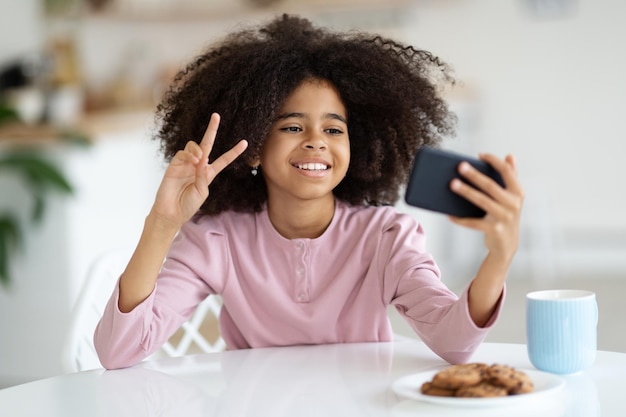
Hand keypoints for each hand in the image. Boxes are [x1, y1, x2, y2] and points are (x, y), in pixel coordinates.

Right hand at [151, 113, 247, 228]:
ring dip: (198, 149)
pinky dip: (189, 154)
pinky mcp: (174, 164)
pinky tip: (192, 161)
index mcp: (208, 173)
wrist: (171, 212)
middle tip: (216, 115)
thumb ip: (203, 176)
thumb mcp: (202, 192)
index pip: (224, 160)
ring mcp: (186, 163)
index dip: (234, 152)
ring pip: (194, 146)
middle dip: (212, 129)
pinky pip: (183, 152)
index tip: (245, 142)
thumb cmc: (188, 205)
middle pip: (207, 144)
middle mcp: (198, 165)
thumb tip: (202, 158)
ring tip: (199, 160)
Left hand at [448, 153, 523, 263]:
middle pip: (490, 185)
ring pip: (481, 201)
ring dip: (466, 192)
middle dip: (474, 175)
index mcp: (518, 192)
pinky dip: (460, 219)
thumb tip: (510, 155)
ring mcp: (504, 217)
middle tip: (460, 166)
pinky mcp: (494, 230)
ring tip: (452, 184)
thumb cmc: (505, 215)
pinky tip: (449, 214)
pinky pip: (473, 222)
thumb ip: (511, 176)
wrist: (507, 245)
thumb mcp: (512, 197)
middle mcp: (513, 204)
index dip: (494, 161)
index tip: (480, 155)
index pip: (507, 171)